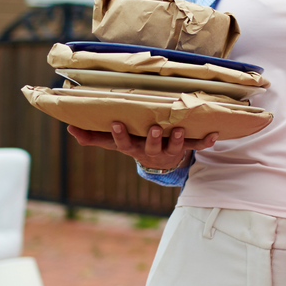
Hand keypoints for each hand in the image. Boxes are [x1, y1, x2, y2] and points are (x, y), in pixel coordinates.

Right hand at [68, 122, 214, 170]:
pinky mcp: (184, 149)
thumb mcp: (114, 143)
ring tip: (178, 129)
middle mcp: (150, 151)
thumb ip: (93, 137)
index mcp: (133, 148)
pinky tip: (215, 134)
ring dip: (177, 139)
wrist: (160, 163)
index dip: (120, 135)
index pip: (123, 143)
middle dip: (151, 138)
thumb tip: (70, 129)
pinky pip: (196, 146)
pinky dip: (205, 142)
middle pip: (150, 147)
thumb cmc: (134, 146)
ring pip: (173, 147)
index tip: (116, 122)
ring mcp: (168, 151)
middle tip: (152, 128)